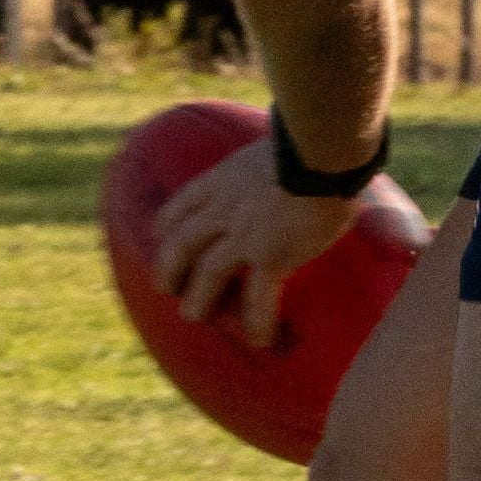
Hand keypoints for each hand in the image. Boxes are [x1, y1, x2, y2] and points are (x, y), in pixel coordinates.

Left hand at [152, 145, 363, 349]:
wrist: (320, 153)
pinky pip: (258, 297)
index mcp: (227, 177)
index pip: (186, 200)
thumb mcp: (280, 142)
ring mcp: (244, 235)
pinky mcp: (270, 256)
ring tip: (191, 315)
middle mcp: (226, 207)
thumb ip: (278, 152)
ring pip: (208, 272)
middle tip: (164, 284)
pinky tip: (260, 340)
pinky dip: (257, 320)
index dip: (169, 220)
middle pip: (184, 240)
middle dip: (169, 265)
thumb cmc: (313, 141)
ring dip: (197, 296)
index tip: (160, 232)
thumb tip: (298, 144)